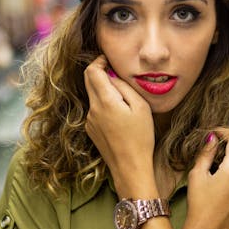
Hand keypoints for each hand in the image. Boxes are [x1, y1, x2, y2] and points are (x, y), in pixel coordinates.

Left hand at [84, 56, 155, 192]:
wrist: (130, 167)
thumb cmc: (140, 138)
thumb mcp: (140, 106)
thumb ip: (124, 86)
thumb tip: (112, 75)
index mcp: (105, 100)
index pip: (92, 70)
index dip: (100, 61)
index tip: (110, 61)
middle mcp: (92, 109)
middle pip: (88, 81)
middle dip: (100, 72)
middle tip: (116, 73)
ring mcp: (89, 120)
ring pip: (92, 95)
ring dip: (103, 90)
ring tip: (123, 98)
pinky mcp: (91, 130)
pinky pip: (94, 109)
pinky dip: (103, 104)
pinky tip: (119, 115)